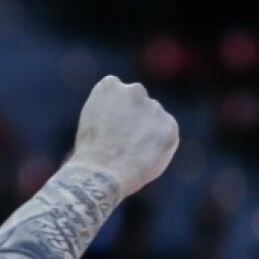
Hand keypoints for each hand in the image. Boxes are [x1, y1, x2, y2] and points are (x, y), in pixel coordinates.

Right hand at [69, 75, 179, 196]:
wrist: (102, 172)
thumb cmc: (89, 153)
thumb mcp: (92, 123)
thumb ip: (111, 112)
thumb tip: (128, 119)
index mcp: (109, 86)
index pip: (117, 91)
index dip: (114, 111)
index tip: (108, 127)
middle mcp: (134, 90)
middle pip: (139, 102)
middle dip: (135, 117)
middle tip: (123, 142)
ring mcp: (154, 107)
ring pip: (155, 118)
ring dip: (148, 132)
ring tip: (130, 155)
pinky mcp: (169, 125)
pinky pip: (167, 135)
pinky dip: (159, 146)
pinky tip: (142, 158)